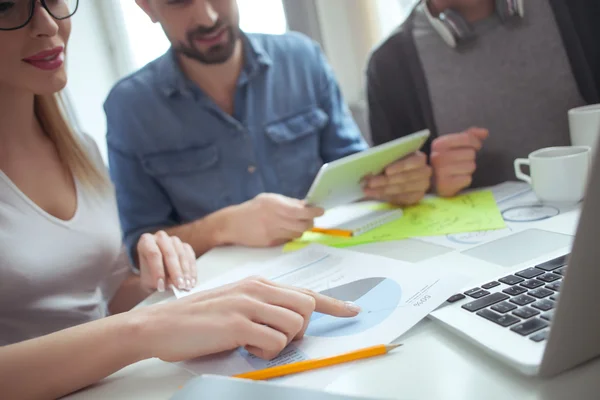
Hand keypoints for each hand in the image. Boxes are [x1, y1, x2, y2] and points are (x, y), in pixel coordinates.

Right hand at [134, 277, 360, 361]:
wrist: (160, 324)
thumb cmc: (199, 318)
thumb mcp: (235, 302)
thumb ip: (263, 306)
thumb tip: (291, 322)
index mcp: (258, 283)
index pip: (304, 292)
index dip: (332, 304)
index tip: (352, 311)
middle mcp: (257, 288)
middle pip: (306, 308)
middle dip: (299, 330)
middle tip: (273, 338)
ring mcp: (248, 304)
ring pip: (293, 326)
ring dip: (279, 343)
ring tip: (251, 342)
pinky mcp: (237, 323)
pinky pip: (273, 342)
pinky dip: (263, 352)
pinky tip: (242, 346)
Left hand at [137, 231, 196, 292]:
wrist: (157, 274)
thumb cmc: (150, 277)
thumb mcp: (148, 281)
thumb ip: (156, 282)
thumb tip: (171, 285)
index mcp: (146, 241)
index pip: (153, 254)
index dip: (158, 271)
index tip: (161, 287)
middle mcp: (160, 237)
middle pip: (169, 253)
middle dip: (175, 271)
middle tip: (179, 286)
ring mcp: (174, 240)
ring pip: (181, 254)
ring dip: (185, 272)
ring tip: (186, 286)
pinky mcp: (185, 246)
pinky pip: (191, 257)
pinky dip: (192, 270)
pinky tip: (192, 281)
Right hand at [224, 193, 323, 246]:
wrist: (231, 224)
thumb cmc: (252, 209)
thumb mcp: (269, 200)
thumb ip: (288, 202)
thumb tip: (307, 205)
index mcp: (274, 203)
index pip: (300, 210)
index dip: (313, 211)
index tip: (321, 210)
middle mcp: (274, 217)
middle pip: (302, 224)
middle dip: (310, 222)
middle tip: (310, 219)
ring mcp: (272, 231)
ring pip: (297, 234)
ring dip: (301, 230)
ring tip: (296, 224)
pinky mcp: (270, 243)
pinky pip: (288, 240)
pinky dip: (290, 235)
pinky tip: (286, 231)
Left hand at [362, 152, 431, 205]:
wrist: (401, 170)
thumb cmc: (395, 161)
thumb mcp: (391, 157)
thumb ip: (384, 161)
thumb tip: (369, 171)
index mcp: (420, 159)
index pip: (412, 162)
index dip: (399, 167)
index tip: (386, 171)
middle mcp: (425, 173)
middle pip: (405, 178)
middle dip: (386, 181)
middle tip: (370, 183)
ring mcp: (422, 187)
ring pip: (402, 190)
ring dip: (383, 190)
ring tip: (368, 191)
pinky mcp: (416, 197)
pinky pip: (402, 199)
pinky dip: (387, 197)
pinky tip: (376, 195)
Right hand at [430, 127, 488, 196]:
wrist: (434, 183)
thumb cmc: (446, 161)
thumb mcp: (454, 145)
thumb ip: (469, 136)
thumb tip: (485, 132)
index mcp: (439, 144)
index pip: (466, 138)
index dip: (475, 143)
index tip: (474, 147)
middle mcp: (438, 156)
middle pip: (471, 153)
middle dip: (469, 158)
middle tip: (460, 162)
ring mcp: (440, 171)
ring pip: (471, 166)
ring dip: (468, 169)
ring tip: (458, 171)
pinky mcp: (446, 184)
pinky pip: (467, 179)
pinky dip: (465, 180)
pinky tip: (457, 179)